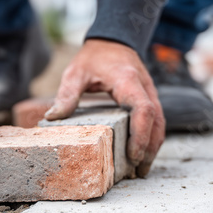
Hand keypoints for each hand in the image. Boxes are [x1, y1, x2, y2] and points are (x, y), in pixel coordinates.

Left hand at [45, 39, 164, 176]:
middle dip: (150, 148)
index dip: (141, 134)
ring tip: (141, 170)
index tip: (133, 155)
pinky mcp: (149, 98)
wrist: (113, 40)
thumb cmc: (94, 57)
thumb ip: (67, 94)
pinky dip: (151, 138)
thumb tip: (52, 117)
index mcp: (127, 81)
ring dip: (153, 147)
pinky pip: (156, 120)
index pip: (143, 110)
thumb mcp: (75, 72)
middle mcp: (144, 88)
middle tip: (138, 171)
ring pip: (160, 123)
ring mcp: (150, 93)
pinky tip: (142, 154)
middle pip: (157, 122)